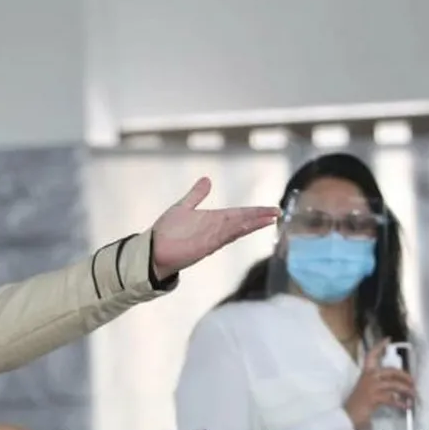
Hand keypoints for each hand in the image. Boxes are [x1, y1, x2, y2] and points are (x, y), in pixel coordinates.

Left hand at [150, 178, 280, 280]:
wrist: (152, 250)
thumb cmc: (166, 232)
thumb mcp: (183, 207)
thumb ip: (196, 195)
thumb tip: (207, 179)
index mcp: (213, 220)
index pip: (238, 214)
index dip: (254, 212)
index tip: (270, 210)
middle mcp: (215, 230)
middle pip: (241, 221)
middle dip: (259, 217)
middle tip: (277, 213)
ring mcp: (211, 239)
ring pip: (236, 229)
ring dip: (251, 224)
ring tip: (269, 218)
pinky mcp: (204, 246)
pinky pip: (222, 237)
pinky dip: (233, 231)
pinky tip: (244, 225)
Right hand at [344, 340, 415, 429]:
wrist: (348, 415)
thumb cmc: (358, 403)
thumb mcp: (367, 389)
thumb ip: (380, 384)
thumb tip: (399, 386)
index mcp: (365, 373)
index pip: (371, 355)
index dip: (379, 346)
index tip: (387, 339)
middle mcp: (368, 377)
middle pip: (390, 370)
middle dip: (405, 375)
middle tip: (413, 381)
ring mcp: (371, 387)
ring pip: (394, 384)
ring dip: (406, 390)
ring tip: (413, 395)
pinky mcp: (374, 397)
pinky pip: (392, 398)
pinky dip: (400, 403)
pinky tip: (405, 406)